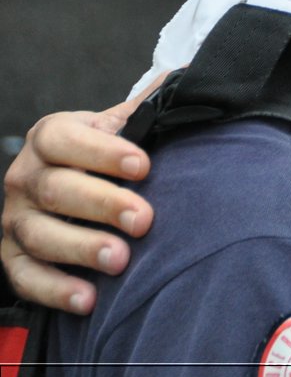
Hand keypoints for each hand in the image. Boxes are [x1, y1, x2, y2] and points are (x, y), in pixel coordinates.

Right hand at [2, 99, 153, 313]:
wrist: (74, 182)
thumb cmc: (107, 153)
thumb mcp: (121, 125)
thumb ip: (148, 107)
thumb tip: (187, 77)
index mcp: (51, 137)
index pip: (65, 139)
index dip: (102, 152)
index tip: (144, 166)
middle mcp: (25, 176)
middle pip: (55, 189)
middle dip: (102, 205)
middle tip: (143, 220)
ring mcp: (15, 218)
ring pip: (40, 235)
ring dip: (81, 249)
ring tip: (120, 260)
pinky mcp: (12, 257)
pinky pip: (25, 277)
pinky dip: (55, 289)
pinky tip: (88, 299)